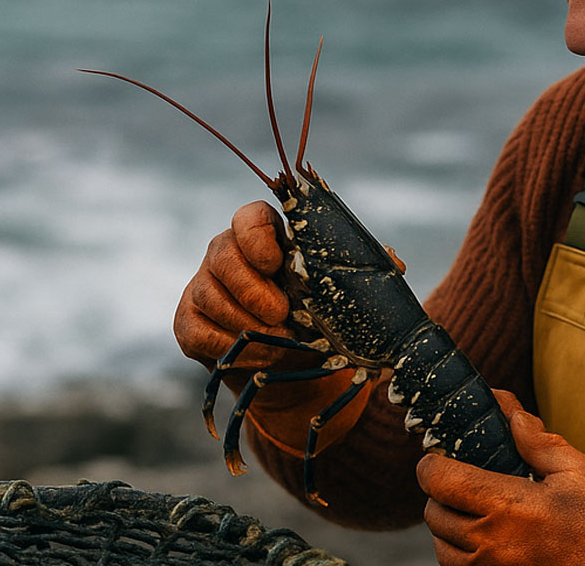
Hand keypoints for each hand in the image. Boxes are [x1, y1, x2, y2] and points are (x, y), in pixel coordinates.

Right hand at [175, 201, 370, 452]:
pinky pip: (195, 330)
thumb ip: (364, 271)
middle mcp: (228, 254)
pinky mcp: (189, 322)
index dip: (256, 235)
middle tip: (282, 314)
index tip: (275, 261)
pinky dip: (226, 345)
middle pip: (222, 254)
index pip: (249, 216)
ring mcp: (203, 286)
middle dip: (252, 288)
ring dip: (245, 322)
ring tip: (280, 340)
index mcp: (266, 235)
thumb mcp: (346, 291)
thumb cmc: (321, 316)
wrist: (296, 367)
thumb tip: (396, 261)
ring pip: (209, 294)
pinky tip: (257, 355)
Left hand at [418, 391, 584, 565]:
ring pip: (442, 548)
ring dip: (450, 526)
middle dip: (442, 492)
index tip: (443, 454)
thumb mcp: (574, 466)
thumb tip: (504, 408)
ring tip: (477, 510)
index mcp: (507, 507)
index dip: (433, 462)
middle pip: (434, 514)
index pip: (438, 480)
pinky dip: (463, 553)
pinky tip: (489, 537)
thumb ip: (533, 438)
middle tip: (465, 478)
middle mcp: (492, 544)